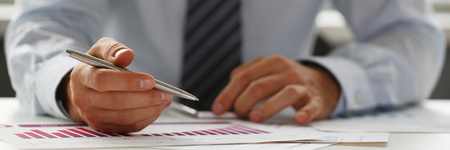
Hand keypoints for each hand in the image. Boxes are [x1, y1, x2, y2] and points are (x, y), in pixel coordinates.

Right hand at [61, 37, 172, 132]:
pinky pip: (129, 126)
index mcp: (82, 76)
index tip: (150, 80)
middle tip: (165, 93)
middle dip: (145, 98)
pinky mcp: (104, 127)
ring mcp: (92, 116)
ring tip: (165, 100)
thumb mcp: (101, 49)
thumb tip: (126, 54)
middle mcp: (83, 99)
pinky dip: (146, 118)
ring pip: (125, 117)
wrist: (84, 87)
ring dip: (149, 109)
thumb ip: (113, 49)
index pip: (103, 81)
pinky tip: (157, 108)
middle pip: (117, 102)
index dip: (128, 82)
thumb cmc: (97, 65)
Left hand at [212, 55, 339, 122]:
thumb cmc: (286, 79)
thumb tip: (225, 99)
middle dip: (243, 102)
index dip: (228, 94)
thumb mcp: (266, 71)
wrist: (322, 81)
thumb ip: (245, 79)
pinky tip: (299, 118)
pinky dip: (306, 112)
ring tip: (254, 117)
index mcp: (270, 63)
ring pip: (285, 93)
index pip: (243, 77)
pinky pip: (313, 105)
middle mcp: (286, 71)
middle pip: (259, 86)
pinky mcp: (317, 99)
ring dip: (268, 107)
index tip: (218, 109)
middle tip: (238, 116)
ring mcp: (303, 85)